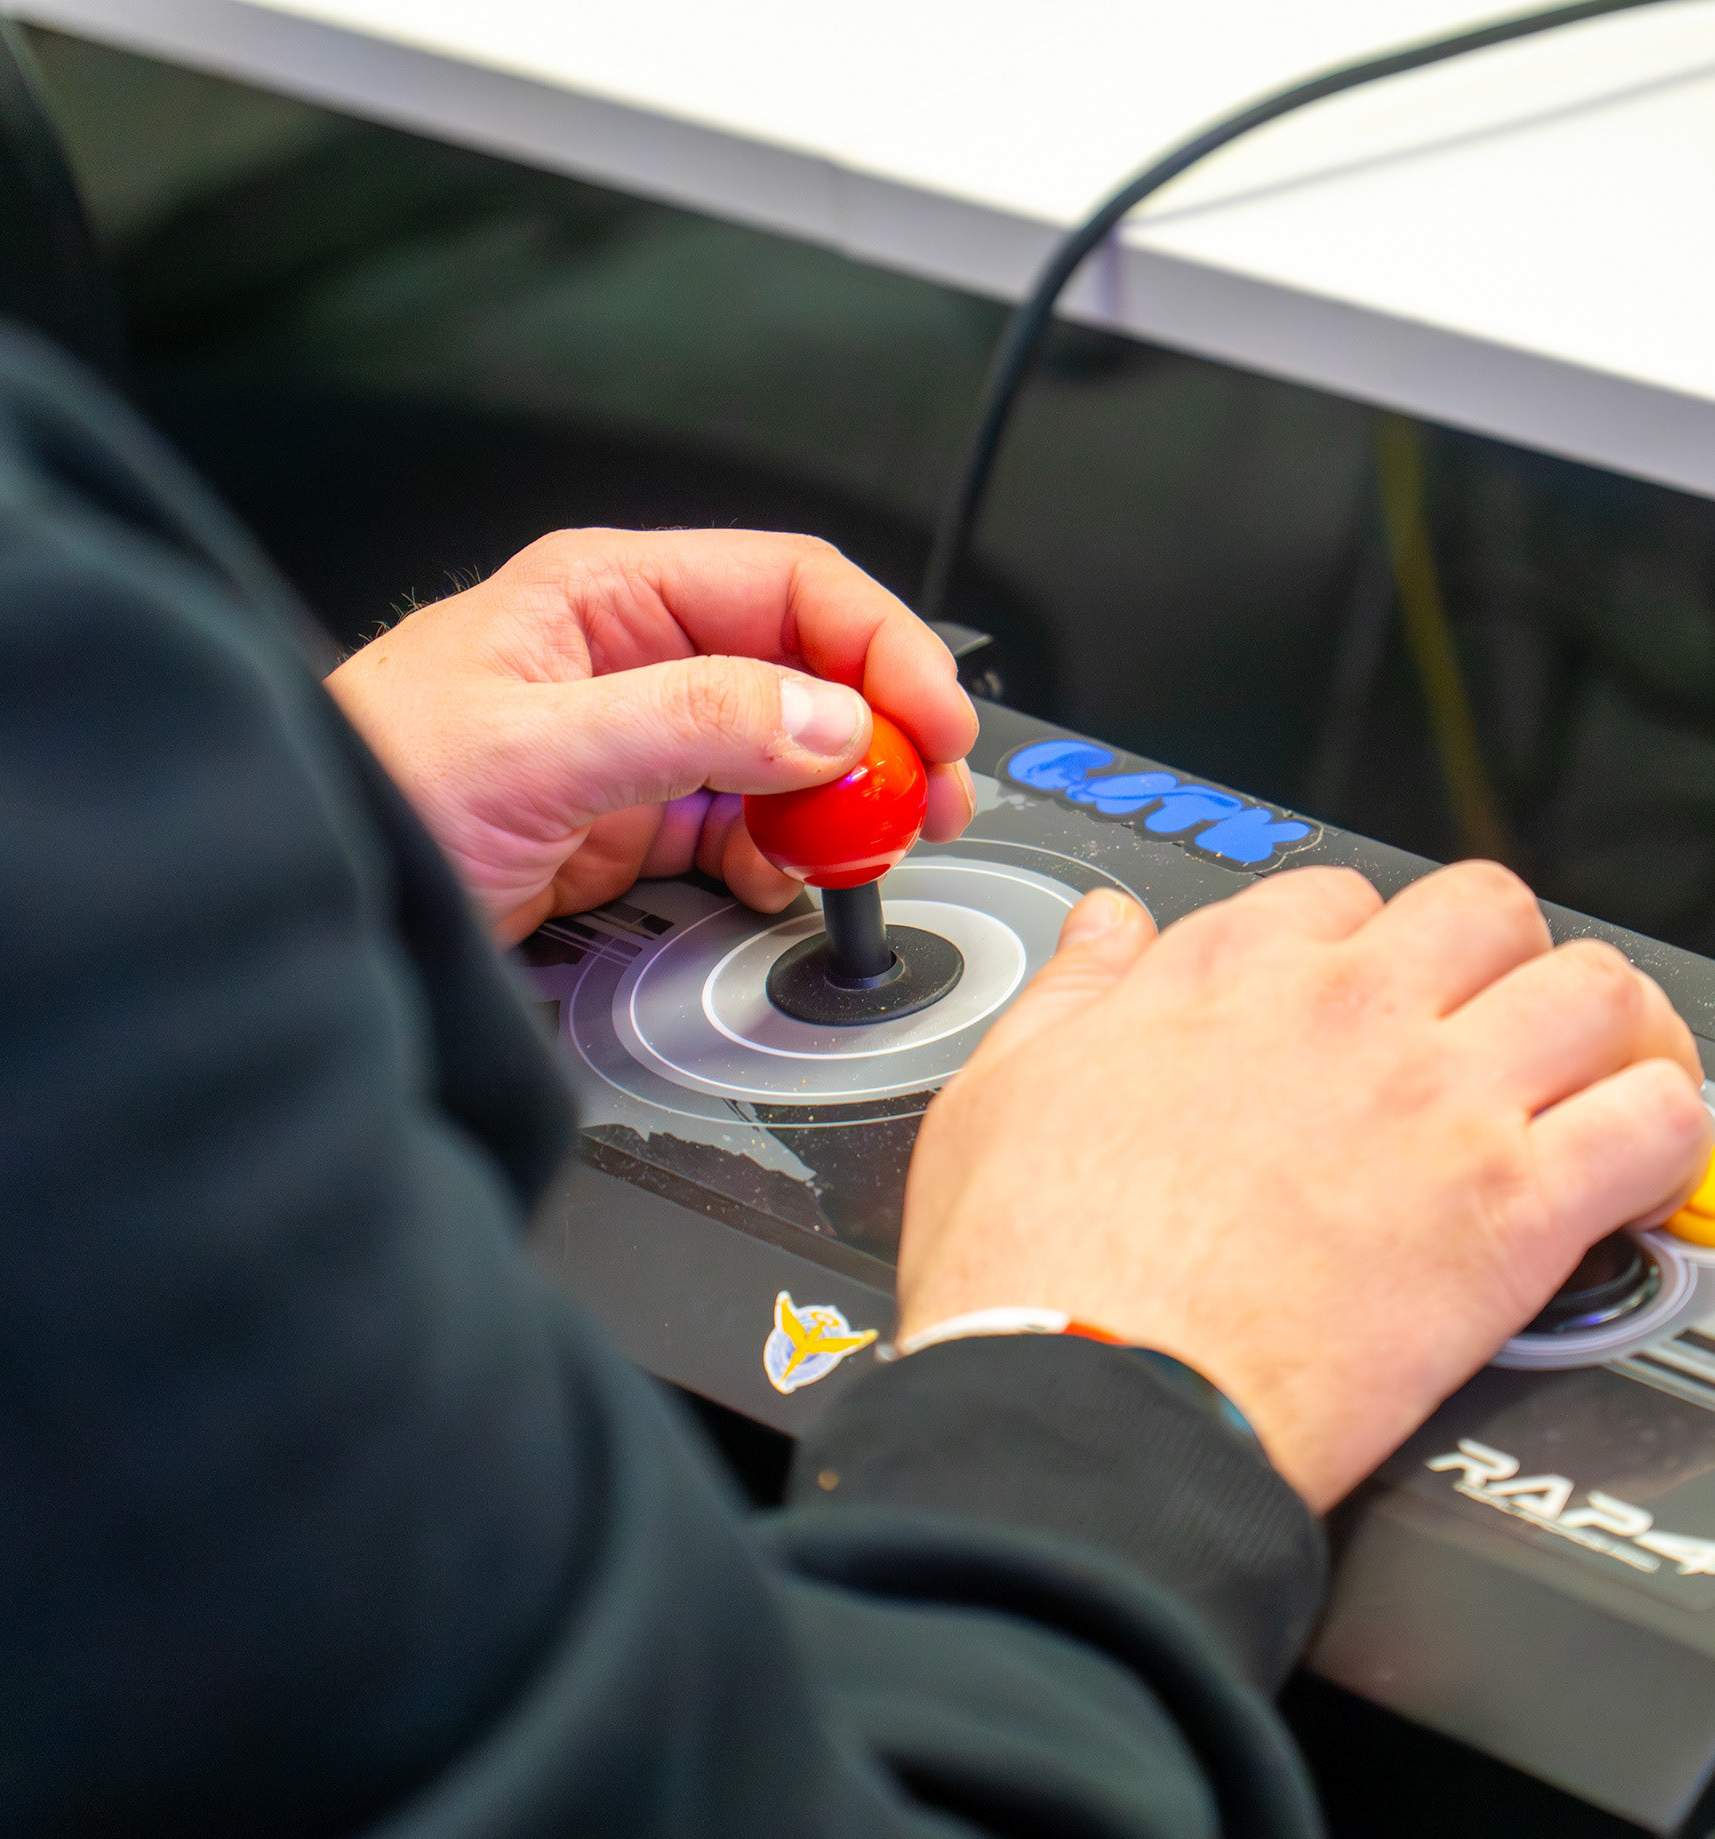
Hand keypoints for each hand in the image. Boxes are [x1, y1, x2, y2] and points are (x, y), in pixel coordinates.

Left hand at [325, 529, 978, 944]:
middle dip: (884, 733)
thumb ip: (690, 722)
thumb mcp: (533, 748)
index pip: (793, 586)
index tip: (933, 724)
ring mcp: (643, 739)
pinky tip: (785, 884)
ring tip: (868, 853)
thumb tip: (829, 719)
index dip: (884, 646)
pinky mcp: (636, 818)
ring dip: (844, 805)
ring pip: (794, 754)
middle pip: (811, 670)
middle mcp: (639, 654)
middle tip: (930, 801)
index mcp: (611, 591)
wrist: (296, 892)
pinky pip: (749, 827)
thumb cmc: (366, 784)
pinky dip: (785, 859)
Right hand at [897, 861, 1712, 1510]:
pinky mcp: (1511, 1210)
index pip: (1342, 895)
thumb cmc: (1038, 1275)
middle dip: (1513, 957)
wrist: (1092, 1401)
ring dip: (1623, 1028)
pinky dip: (1672, 1137)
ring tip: (1618, 1077)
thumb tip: (1105, 929)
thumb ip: (1073, 992)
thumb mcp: (1004, 1091)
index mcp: (1230, 977)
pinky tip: (1645, 1176)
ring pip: (1600, 990)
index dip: (1372, 946)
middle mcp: (1350, 1013)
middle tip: (1516, 1024)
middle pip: (1492, 909)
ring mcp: (1442, 1102)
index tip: (1383, 999)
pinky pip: (1652, 1124)